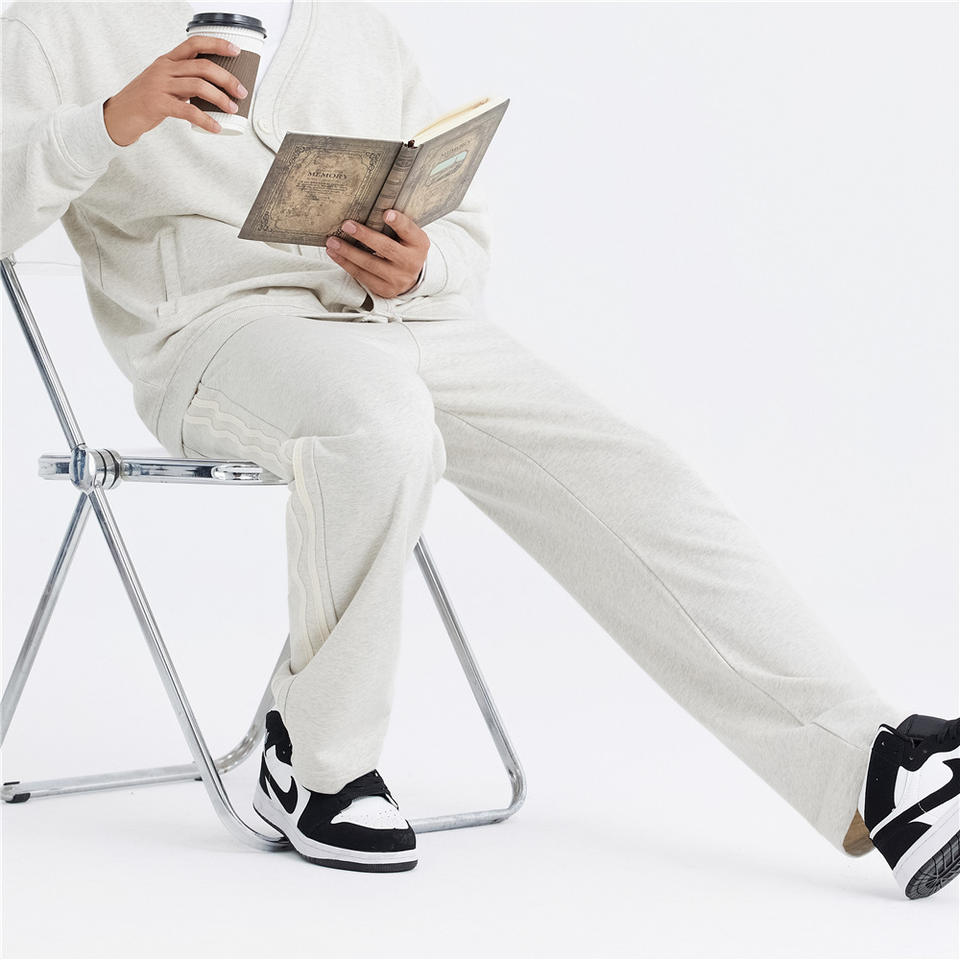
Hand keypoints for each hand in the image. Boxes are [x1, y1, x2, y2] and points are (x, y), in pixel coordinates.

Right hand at [103, 34, 248, 145]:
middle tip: (241, 92)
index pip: (194, 44)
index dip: (216, 44)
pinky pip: (188, 111)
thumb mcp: (164, 83)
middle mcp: (164, 69)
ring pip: (198, 86)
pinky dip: (206, 120)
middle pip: (202, 66)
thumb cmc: (145, 100)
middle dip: (227, 79)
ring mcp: (160, 86)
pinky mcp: (158, 104)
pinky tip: (216, 127)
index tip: (235, 50)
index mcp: (167, 61)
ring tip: (232, 108)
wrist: (119, 115)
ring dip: (220, 98)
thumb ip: (184, 81)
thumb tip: (214, 89)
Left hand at [326, 210, 428, 298]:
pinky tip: (335, 254)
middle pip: (386, 248)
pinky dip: (346, 264)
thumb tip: (367, 210)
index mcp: (419, 244)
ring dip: (348, 252)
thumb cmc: (404, 248)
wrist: (411, 276)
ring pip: (370, 264)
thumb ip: (395, 225)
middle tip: (347, 225)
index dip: (398, 223)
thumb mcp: (408, 236)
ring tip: (332, 242)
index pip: (409, 231)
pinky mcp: (385, 289)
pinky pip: (362, 276)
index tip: (387, 214)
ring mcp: (398, 278)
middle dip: (364, 236)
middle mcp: (411, 262)